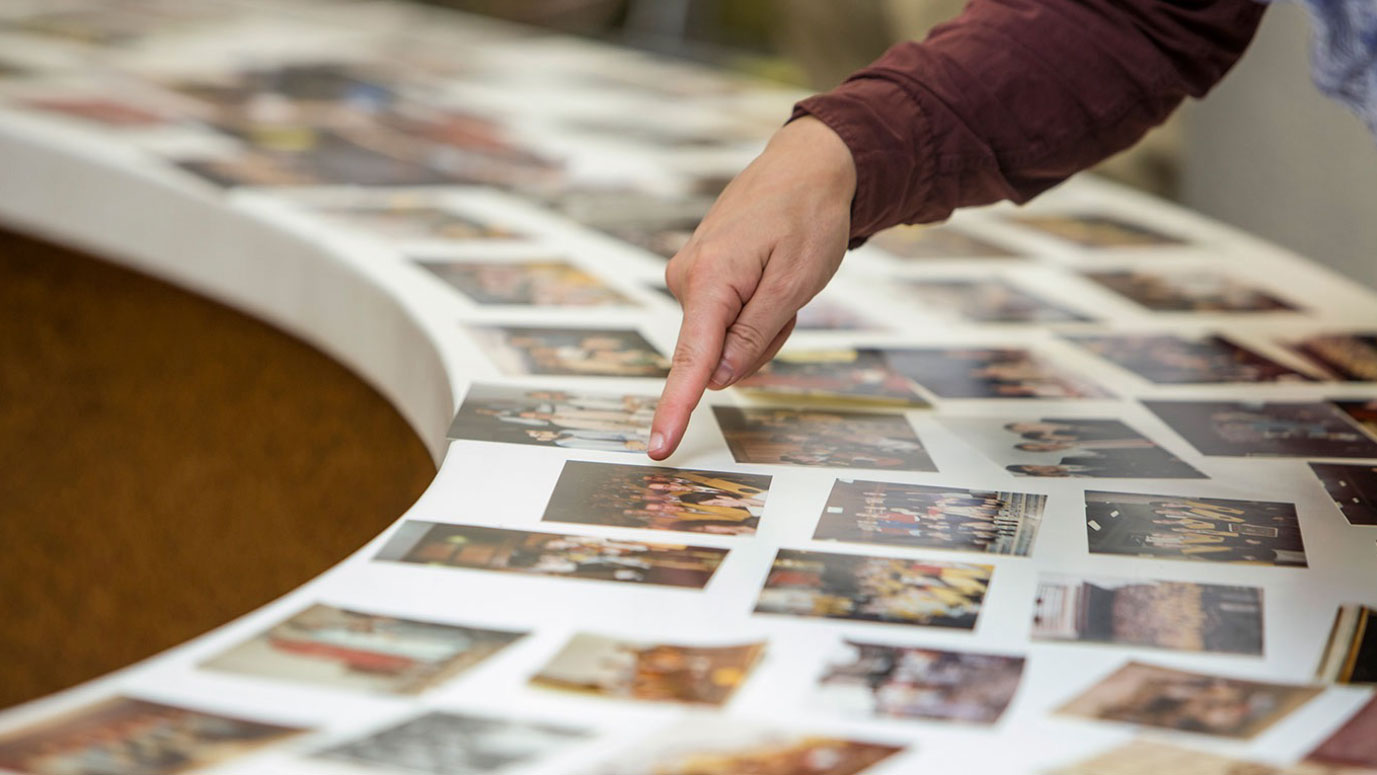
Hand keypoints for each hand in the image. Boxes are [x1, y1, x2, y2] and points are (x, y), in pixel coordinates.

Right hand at [648, 115, 855, 459]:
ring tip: (780, 276)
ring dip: (761, 324)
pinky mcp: (697, 274)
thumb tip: (717, 380)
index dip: (676, 409)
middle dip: (760, 342)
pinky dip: (753, 309)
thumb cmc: (807, 218)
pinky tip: (767, 274)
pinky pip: (725, 318)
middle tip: (789, 297)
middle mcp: (685, 278)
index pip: (690, 360)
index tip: (659, 446)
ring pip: (724, 339)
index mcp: (709, 280)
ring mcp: (688, 275)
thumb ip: (753, 336)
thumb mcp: (794, 283)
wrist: (806, 167)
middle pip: (718, 354)